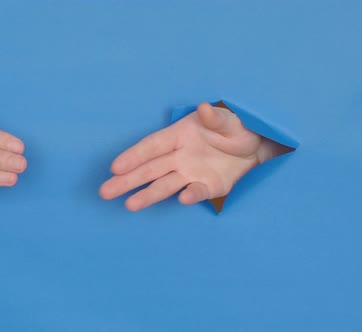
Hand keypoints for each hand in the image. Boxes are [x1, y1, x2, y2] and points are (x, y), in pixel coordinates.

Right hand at [99, 102, 289, 211]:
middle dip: (127, 180)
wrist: (257, 146)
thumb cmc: (236, 128)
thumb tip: (204, 108)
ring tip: (129, 205)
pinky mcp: (207, 186)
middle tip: (105, 192)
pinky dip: (190, 195)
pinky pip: (197, 191)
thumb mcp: (229, 119)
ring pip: (164, 184)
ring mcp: (191, 173)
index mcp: (179, 135)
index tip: (115, 167)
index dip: (134, 156)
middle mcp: (179, 156)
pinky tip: (181, 200)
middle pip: (149, 169)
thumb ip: (216, 118)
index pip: (152, 147)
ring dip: (147, 195)